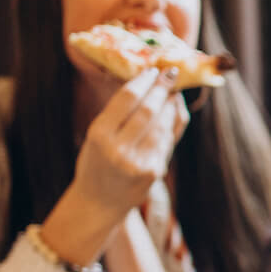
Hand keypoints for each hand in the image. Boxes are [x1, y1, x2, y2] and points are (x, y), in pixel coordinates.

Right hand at [70, 69, 188, 219]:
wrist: (99, 201)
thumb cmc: (96, 162)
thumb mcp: (96, 135)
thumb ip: (120, 113)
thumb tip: (149, 82)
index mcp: (99, 135)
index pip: (126, 99)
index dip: (144, 81)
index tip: (153, 69)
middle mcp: (119, 149)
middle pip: (148, 110)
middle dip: (162, 89)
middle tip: (171, 73)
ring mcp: (140, 162)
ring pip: (163, 125)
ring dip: (171, 104)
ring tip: (174, 90)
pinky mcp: (155, 171)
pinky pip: (168, 140)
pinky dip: (172, 123)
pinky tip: (173, 111)